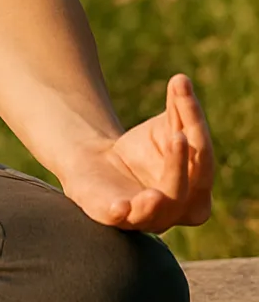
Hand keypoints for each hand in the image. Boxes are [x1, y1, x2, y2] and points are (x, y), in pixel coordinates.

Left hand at [57, 74, 213, 233]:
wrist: (99, 164)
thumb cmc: (142, 150)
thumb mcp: (163, 128)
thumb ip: (178, 108)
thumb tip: (181, 80)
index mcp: (196, 187)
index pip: (202, 158)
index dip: (195, 125)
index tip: (182, 92)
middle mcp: (176, 208)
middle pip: (186, 190)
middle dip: (181, 164)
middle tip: (178, 136)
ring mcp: (145, 216)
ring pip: (159, 213)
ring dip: (158, 201)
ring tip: (155, 192)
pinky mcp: (113, 215)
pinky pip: (119, 220)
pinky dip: (121, 214)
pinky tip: (119, 206)